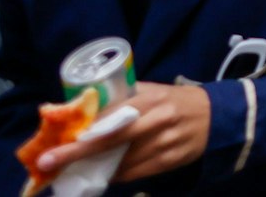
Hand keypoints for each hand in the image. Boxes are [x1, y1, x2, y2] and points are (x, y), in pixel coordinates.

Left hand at [40, 82, 210, 182]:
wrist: (218, 117)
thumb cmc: (177, 101)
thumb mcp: (154, 91)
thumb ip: (123, 99)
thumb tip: (84, 109)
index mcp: (150, 99)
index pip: (110, 116)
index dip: (81, 130)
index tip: (54, 140)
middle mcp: (156, 121)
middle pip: (109, 141)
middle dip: (75, 153)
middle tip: (47, 164)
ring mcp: (163, 144)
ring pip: (119, 162)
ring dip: (91, 168)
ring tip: (70, 170)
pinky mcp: (169, 162)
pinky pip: (133, 174)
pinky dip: (114, 175)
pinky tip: (104, 173)